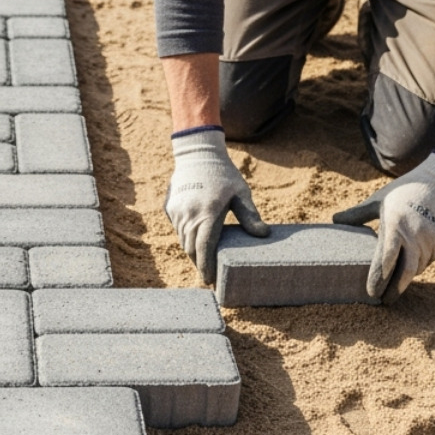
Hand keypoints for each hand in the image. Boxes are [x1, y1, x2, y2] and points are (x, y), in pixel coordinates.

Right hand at [165, 128, 270, 283]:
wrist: (197, 153)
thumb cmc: (223, 174)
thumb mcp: (241, 193)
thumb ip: (250, 215)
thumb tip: (264, 234)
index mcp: (208, 213)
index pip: (204, 248)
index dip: (206, 267)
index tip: (210, 281)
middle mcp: (189, 214)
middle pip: (191, 249)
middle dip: (199, 263)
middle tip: (208, 275)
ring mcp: (177, 211)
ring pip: (182, 239)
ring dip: (192, 251)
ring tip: (202, 260)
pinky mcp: (170, 208)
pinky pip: (177, 228)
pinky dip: (185, 236)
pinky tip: (194, 239)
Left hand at [332, 152, 434, 298]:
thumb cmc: (402, 191)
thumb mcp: (378, 200)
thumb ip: (357, 214)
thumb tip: (334, 221)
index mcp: (394, 224)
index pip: (385, 259)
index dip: (378, 279)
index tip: (371, 292)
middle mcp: (414, 235)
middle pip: (404, 272)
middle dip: (393, 290)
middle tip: (383, 301)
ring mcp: (429, 240)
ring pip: (416, 269)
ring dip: (404, 280)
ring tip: (392, 289)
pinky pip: (427, 262)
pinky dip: (416, 269)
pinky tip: (406, 273)